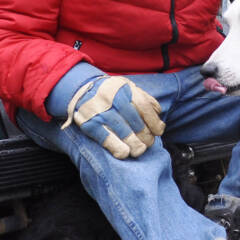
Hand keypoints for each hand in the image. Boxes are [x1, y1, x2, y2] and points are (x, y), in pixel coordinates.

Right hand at [47, 65, 164, 158]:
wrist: (80, 88)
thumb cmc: (110, 90)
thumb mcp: (127, 86)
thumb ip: (144, 97)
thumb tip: (158, 113)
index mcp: (124, 89)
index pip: (144, 107)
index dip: (154, 121)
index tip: (159, 131)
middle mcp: (113, 99)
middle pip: (135, 122)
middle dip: (146, 136)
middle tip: (149, 142)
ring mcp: (100, 112)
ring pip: (123, 132)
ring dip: (135, 145)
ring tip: (140, 149)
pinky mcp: (89, 124)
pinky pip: (106, 139)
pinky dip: (117, 148)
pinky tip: (124, 153)